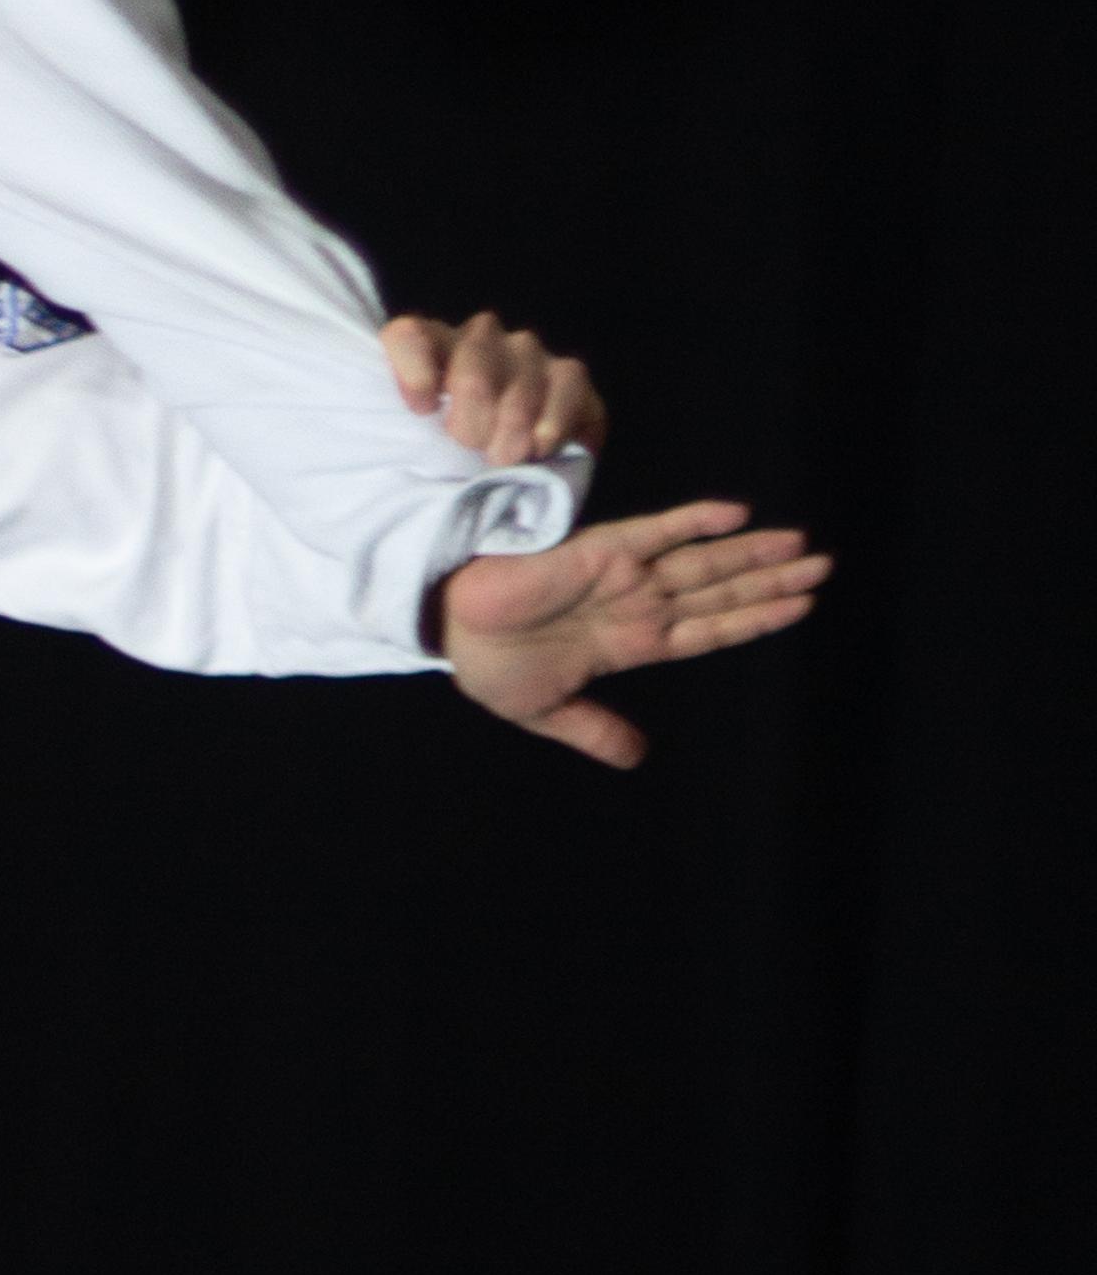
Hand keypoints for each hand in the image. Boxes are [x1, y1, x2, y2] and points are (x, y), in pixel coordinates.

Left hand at [383, 304, 604, 466]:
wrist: (519, 472)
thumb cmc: (451, 456)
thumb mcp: (416, 448)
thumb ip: (410, 432)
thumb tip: (417, 437)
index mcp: (429, 349)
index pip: (407, 336)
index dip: (413, 373)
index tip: (424, 411)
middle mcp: (478, 338)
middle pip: (471, 376)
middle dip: (471, 428)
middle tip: (472, 451)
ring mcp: (524, 350)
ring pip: (518, 390)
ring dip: (510, 436)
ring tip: (504, 460)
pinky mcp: (568, 372)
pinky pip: (566, 385)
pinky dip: (552, 423)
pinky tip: (541, 446)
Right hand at [435, 500, 829, 768]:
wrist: (451, 629)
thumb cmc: (493, 666)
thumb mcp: (548, 712)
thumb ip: (595, 730)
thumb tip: (637, 758)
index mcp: (632, 642)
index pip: (710, 629)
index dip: (754, 617)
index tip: (802, 607)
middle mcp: (638, 605)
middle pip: (719, 589)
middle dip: (771, 579)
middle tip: (825, 567)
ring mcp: (623, 575)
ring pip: (701, 562)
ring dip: (751, 553)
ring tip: (801, 545)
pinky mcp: (600, 549)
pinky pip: (657, 531)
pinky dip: (694, 522)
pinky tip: (736, 516)